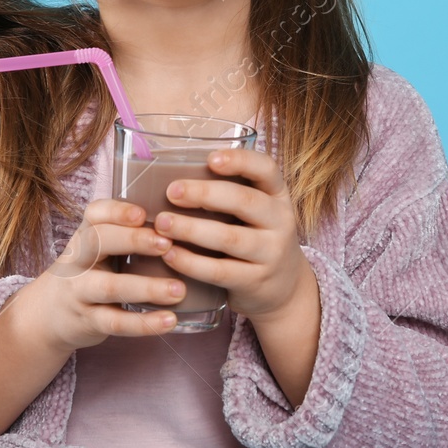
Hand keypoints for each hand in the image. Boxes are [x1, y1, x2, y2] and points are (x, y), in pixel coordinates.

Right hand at [20, 198, 189, 352]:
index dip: (116, 211)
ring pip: (109, 287)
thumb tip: (182, 222)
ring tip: (179, 290)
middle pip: (97, 242)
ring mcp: (80, 292)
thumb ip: (127, 235)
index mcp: (84, 236)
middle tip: (168, 243)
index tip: (143, 213)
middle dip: (132, 240)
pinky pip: (115, 322)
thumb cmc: (88, 273)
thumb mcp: (97, 250)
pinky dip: (144, 323)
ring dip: (146, 288)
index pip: (93, 215)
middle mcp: (77, 260)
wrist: (48, 315)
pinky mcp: (88, 321)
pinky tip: (170, 320)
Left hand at [152, 148, 314, 322]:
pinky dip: (191, 262)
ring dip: (192, 229)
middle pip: (245, 201)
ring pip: (230, 238)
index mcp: (277, 195)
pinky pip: (220, 271)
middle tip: (172, 191)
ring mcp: (271, 253)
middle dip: (205, 194)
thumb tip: (174, 173)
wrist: (284, 289)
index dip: (240, 160)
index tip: (211, 159)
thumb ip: (229, 194)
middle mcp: (280, 221)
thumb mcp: (256, 213)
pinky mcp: (255, 281)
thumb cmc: (256, 238)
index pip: (266, 169)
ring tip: (162, 224)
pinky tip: (169, 254)